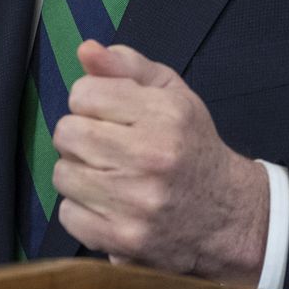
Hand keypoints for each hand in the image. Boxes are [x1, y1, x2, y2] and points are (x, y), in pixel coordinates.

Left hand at [51, 40, 268, 285]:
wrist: (226, 215)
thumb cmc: (192, 147)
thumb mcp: (172, 94)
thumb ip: (127, 66)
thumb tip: (86, 49)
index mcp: (164, 114)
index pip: (84, 93)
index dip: (91, 102)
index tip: (109, 115)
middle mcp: (151, 156)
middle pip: (67, 133)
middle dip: (80, 136)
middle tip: (106, 146)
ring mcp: (137, 202)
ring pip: (63, 174)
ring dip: (79, 173)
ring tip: (108, 175)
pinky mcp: (125, 239)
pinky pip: (68, 214)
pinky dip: (82, 209)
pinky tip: (109, 204)